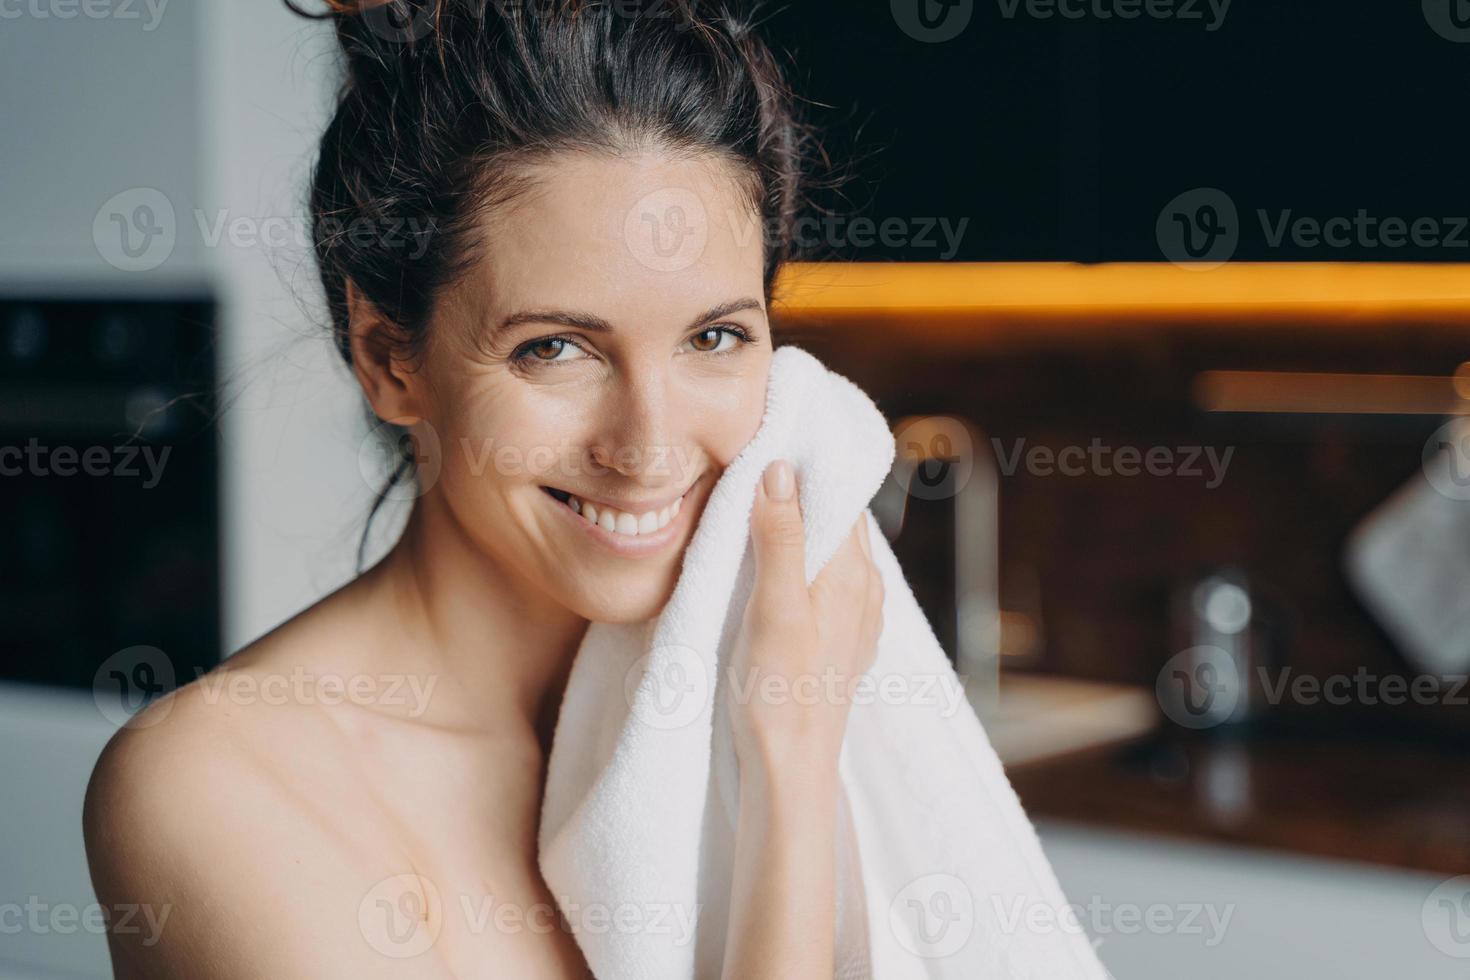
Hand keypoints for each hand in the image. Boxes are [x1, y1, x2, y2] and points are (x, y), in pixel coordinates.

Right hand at [727, 459, 884, 775]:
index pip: (840, 496)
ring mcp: (857, 619)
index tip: (774, 439)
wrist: (791, 770)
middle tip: (755, 468)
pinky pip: (826, 584)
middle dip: (802, 494)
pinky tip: (771, 573)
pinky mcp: (840, 643)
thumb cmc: (779, 694)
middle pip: (837, 522)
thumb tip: (781, 469)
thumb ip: (781, 538)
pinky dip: (802, 565)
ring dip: (800, 531)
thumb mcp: (773, 608)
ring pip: (832, 554)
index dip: (809, 466)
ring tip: (757, 514)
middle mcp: (866, 591)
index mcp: (853, 575)